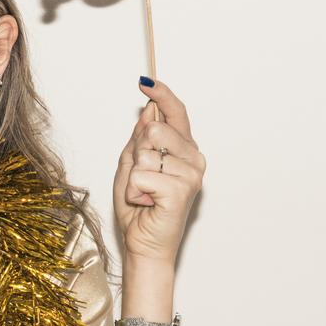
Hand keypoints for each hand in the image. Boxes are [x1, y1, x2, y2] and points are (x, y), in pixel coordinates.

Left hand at [111, 79, 205, 263]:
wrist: (144, 243)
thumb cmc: (139, 207)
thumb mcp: (131, 166)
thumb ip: (139, 140)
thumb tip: (146, 112)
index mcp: (183, 149)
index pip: (175, 113)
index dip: (161, 94)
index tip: (146, 81)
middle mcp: (193, 158)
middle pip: (154, 128)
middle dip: (137, 152)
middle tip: (141, 177)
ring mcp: (190, 174)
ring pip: (145, 153)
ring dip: (133, 176)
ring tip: (143, 193)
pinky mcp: (181, 190)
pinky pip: (142, 174)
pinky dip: (134, 190)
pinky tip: (146, 202)